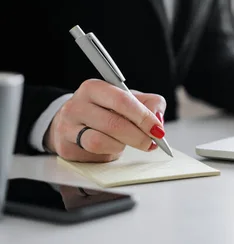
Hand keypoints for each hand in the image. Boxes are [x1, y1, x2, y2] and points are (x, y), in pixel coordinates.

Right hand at [45, 79, 166, 162]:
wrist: (74, 122)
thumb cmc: (106, 109)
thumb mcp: (129, 100)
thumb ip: (150, 104)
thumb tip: (157, 119)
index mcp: (94, 88)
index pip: (122, 101)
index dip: (143, 117)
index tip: (158, 130)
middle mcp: (76, 105)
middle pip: (113, 123)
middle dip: (138, 136)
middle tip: (151, 143)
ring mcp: (67, 127)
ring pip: (100, 142)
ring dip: (121, 146)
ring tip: (127, 143)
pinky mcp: (66, 148)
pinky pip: (93, 155)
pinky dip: (108, 154)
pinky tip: (112, 148)